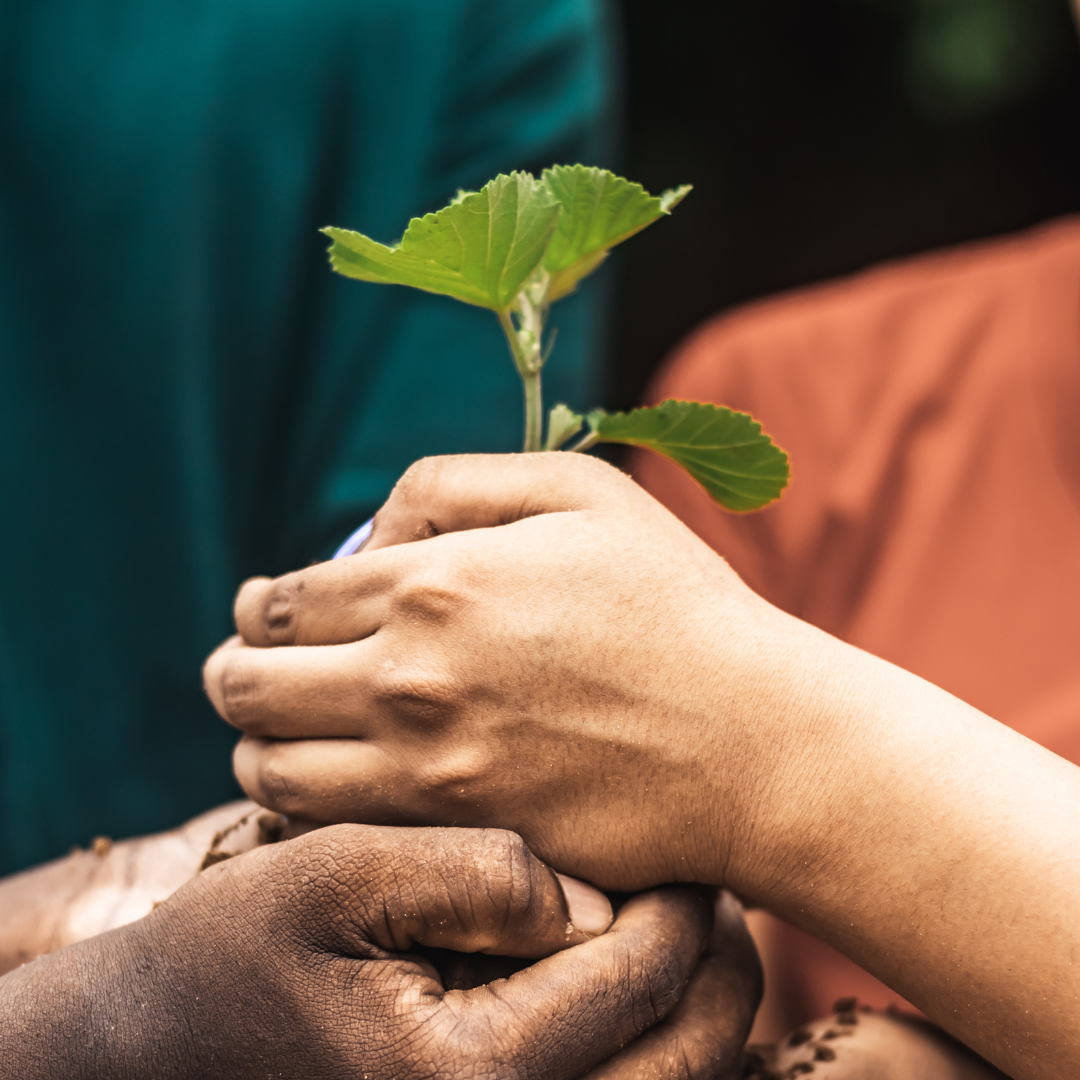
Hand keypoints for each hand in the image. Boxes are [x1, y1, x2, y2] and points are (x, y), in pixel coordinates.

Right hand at [0, 824, 739, 1079]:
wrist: (158, 1052)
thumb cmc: (238, 953)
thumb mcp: (331, 878)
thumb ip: (464, 873)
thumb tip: (588, 894)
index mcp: (473, 1074)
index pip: (638, 978)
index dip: (680, 898)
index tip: (685, 835)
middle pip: (690, 1058)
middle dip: (719, 963)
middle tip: (714, 882)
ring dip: (703, 1008)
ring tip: (695, 923)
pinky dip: (659, 1043)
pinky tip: (639, 976)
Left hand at [204, 453, 824, 892]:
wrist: (753, 742)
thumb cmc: (673, 604)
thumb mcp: (576, 490)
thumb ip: (452, 483)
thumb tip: (369, 533)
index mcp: (433, 582)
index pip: (282, 600)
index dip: (259, 606)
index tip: (266, 613)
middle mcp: (410, 678)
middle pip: (249, 683)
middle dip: (234, 670)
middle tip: (244, 669)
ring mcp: (427, 771)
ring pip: (269, 769)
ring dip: (253, 744)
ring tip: (270, 733)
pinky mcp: (456, 839)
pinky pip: (328, 832)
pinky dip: (302, 809)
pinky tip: (326, 787)